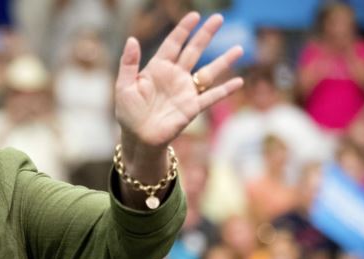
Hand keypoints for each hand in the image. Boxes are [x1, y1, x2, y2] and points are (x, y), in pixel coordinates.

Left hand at [115, 13, 242, 149]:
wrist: (138, 138)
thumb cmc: (129, 113)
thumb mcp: (123, 87)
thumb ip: (128, 64)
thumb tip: (132, 39)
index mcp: (158, 68)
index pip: (173, 44)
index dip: (183, 29)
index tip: (194, 16)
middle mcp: (175, 76)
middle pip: (193, 51)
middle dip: (206, 35)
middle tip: (218, 18)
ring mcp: (185, 91)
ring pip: (208, 72)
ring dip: (224, 61)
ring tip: (239, 49)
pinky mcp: (192, 108)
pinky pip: (211, 97)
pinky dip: (225, 90)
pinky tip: (238, 82)